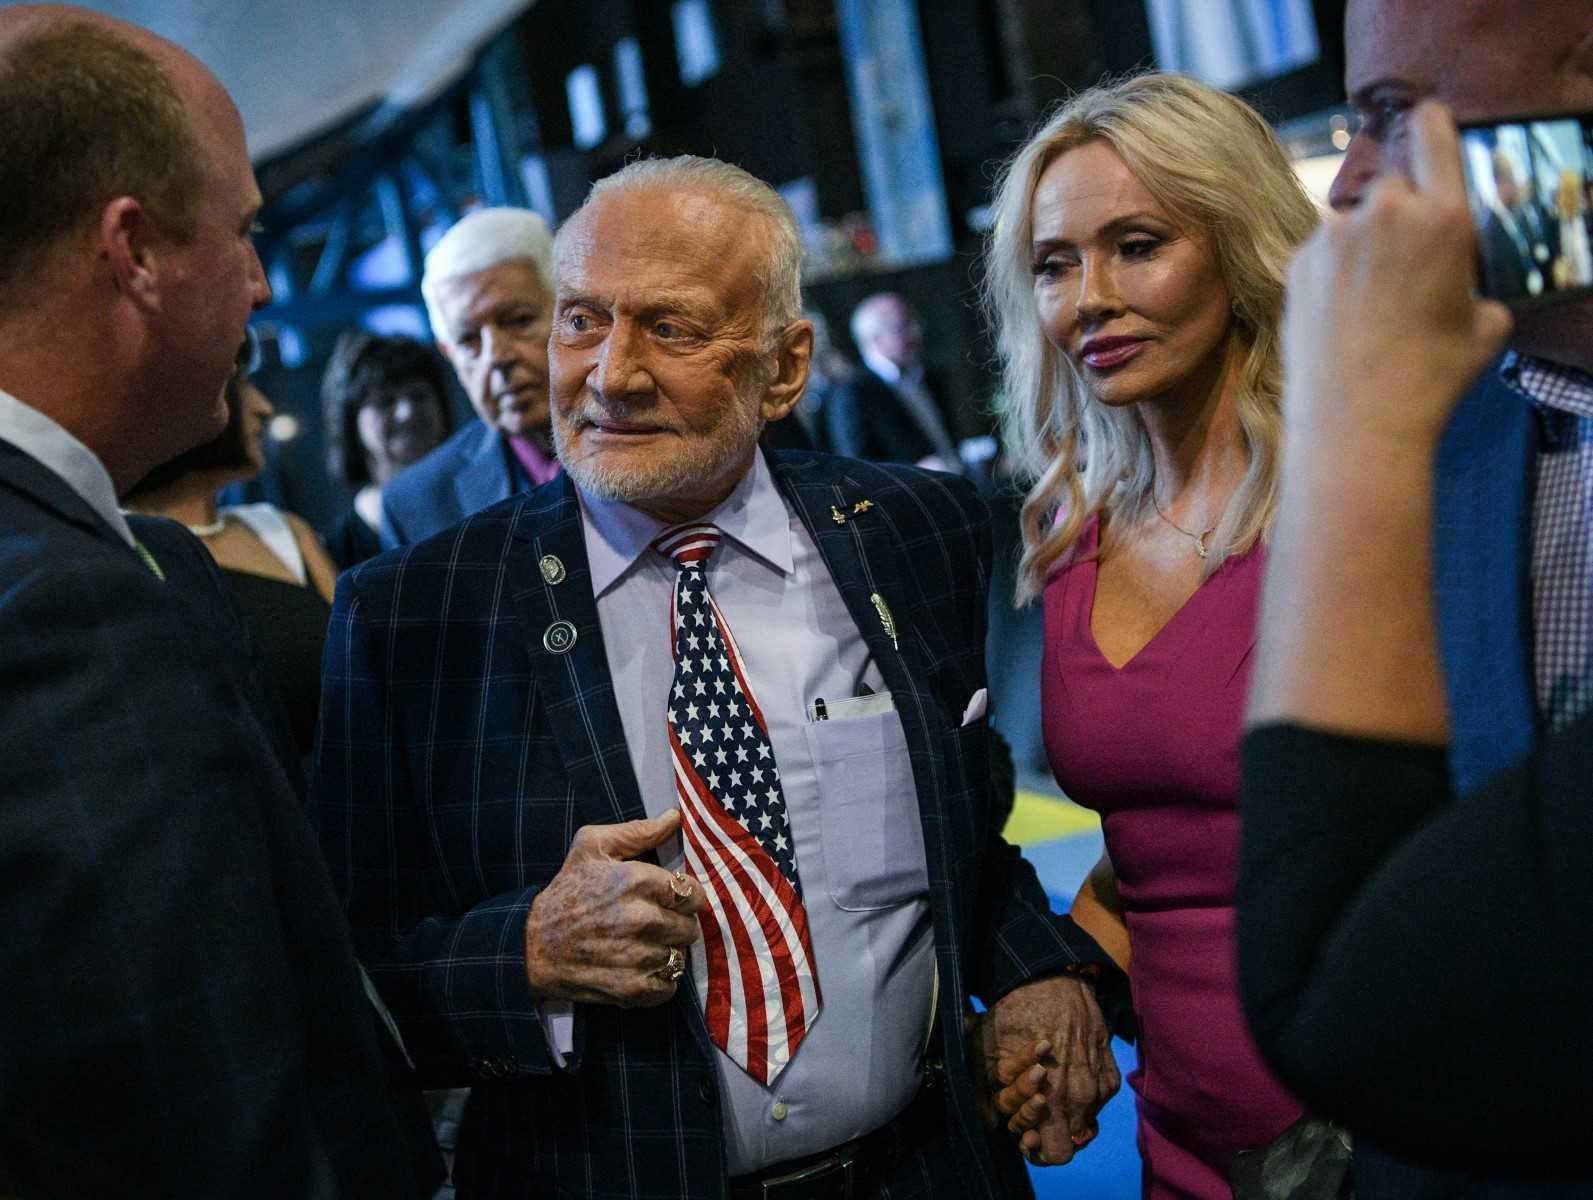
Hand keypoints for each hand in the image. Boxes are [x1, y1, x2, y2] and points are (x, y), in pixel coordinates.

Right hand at [524, 809, 704, 1007]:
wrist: (531, 945)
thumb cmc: (566, 891)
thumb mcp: (592, 846)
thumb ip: (638, 831)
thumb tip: (674, 817)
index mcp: (637, 882)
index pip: (693, 894)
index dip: (687, 896)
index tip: (673, 899)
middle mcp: (641, 920)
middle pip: (691, 928)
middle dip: (678, 924)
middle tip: (656, 922)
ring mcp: (637, 957)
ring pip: (680, 957)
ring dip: (667, 952)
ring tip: (646, 944)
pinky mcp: (630, 989)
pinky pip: (669, 987)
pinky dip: (660, 980)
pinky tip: (642, 967)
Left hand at [971, 975, 1118, 1165]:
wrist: (1054, 977)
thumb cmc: (1017, 1010)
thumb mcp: (988, 1048)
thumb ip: (987, 1087)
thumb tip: (986, 1118)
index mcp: (1052, 1095)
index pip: (1057, 1154)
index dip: (1038, 1150)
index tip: (1025, 1137)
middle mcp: (1081, 1095)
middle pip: (1071, 1145)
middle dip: (1050, 1138)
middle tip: (1033, 1124)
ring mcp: (1099, 1085)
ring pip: (1086, 1125)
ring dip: (1067, 1118)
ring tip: (1047, 1098)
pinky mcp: (1110, 1073)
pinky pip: (1098, 1103)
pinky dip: (1082, 1099)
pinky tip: (1064, 1081)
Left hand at [1281, 100, 1510, 455]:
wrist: (1356, 423)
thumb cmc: (1429, 380)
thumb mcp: (1484, 328)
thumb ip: (1478, 286)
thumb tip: (1468, 290)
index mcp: (1444, 218)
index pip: (1434, 132)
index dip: (1430, 122)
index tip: (1425, 119)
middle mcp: (1386, 214)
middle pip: (1393, 187)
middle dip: (1400, 215)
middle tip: (1403, 266)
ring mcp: (1334, 237)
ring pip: (1352, 223)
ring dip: (1362, 247)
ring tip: (1369, 304)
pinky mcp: (1297, 263)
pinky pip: (1322, 251)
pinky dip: (1332, 271)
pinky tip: (1341, 315)